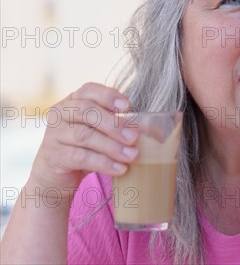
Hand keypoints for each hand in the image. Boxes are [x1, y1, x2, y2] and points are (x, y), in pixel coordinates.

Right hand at [28, 82, 138, 197]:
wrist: (57, 176)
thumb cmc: (86, 148)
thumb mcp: (102, 133)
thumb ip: (122, 127)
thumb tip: (158, 131)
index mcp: (74, 101)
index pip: (89, 90)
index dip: (109, 95)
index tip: (128, 106)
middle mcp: (61, 113)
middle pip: (87, 112)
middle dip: (114, 124)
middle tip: (134, 137)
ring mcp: (54, 134)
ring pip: (85, 136)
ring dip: (112, 146)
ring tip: (133, 156)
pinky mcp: (54, 156)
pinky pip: (80, 157)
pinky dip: (103, 163)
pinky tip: (120, 169)